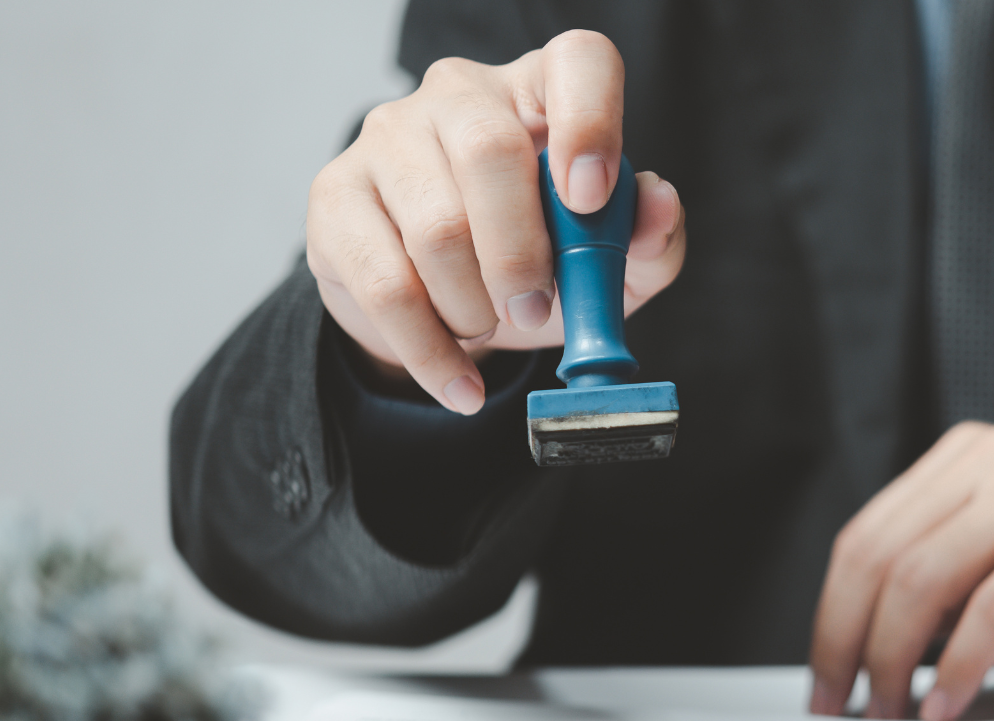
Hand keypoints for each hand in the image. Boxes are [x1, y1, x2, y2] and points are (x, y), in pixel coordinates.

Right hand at [306, 31, 687, 412]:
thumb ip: (648, 239)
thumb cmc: (539, 263)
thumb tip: (658, 206)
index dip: (591, 121)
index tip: (592, 198)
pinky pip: (386, 285)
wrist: (443, 306)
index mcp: (543, 92)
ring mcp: (389, 137)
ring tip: (488, 326)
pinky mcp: (335, 196)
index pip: (577, 63)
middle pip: (490, 152)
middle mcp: (462, 95)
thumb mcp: (610, 262)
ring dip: (475, 308)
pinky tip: (460, 383)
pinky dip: (432, 352)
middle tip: (535, 308)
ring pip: (437, 230)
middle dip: (522, 253)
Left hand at [808, 423, 993, 720]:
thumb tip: (862, 655)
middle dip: (851, 646)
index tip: (824, 681)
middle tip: (847, 709)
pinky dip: (961, 666)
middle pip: (883, 558)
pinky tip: (950, 703)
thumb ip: (939, 583)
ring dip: (896, 662)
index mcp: (963, 458)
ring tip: (894, 714)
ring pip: (926, 579)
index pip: (865, 538)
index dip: (831, 618)